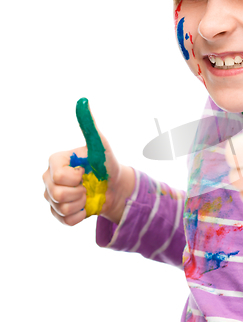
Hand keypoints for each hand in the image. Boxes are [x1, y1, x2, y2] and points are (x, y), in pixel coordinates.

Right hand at [42, 99, 133, 225]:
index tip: (86, 171)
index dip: (77, 177)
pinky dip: (81, 215)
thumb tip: (83, 101)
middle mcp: (48, 178)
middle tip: (88, 184)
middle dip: (80, 192)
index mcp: (55, 161)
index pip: (59, 177)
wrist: (115, 187)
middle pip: (57, 195)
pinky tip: (86, 205)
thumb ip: (90, 126)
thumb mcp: (101, 145)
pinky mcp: (58, 213)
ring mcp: (51, 197)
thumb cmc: (107, 164)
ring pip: (61, 208)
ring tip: (88, 194)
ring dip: (82, 203)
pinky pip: (66, 221)